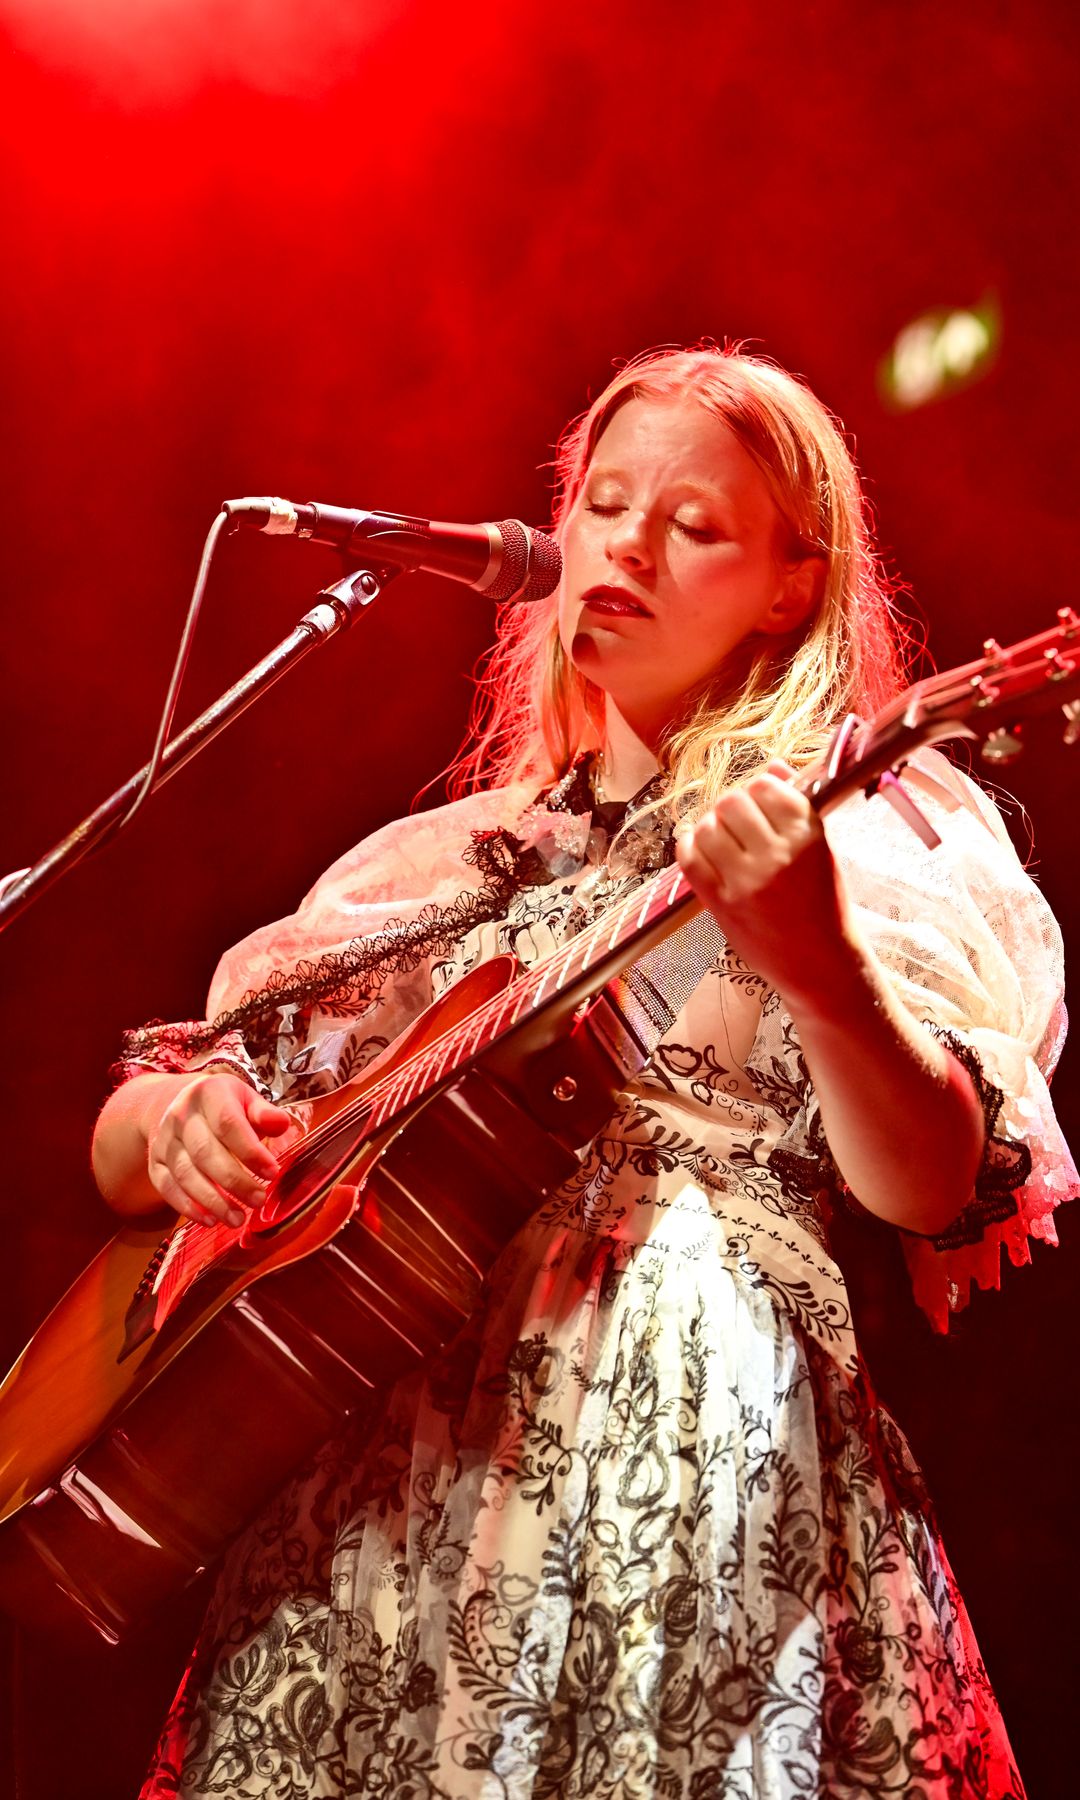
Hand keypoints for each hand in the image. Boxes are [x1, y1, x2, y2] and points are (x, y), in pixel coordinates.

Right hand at [144, 1073, 294, 1227]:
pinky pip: (167, 1187)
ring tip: (238, 1219)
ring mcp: (164, 1139)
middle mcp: (181, 1116)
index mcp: (208, 1093)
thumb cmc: (223, 1106)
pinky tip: (210, 1220)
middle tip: (258, 1200)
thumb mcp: (246, 1099)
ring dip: (212, 1200)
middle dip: (234, 1181)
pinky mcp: (154, 1161)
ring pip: (185, 1173)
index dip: (250, 1151)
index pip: (228, 1124)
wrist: (179, 1105)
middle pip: (205, 1152)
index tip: (272, 1173)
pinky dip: (187, 1207)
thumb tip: (280, 1123)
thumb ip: (264, 1113)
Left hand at [675, 760, 854, 1007]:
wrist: (821, 963)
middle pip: (731, 802)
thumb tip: (773, 766)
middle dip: (731, 809)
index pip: (765, 785)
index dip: (758, 790)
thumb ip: (795, 807)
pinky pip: (689, 859)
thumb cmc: (824, 904)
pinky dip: (688, 848)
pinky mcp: (723, 904)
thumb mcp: (821, 849)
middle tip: (738, 826)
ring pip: (707, 827)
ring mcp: (747, 880)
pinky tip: (699, 851)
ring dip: (709, 828)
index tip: (760, 806)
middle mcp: (777, 853)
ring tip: (722, 843)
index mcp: (808, 833)